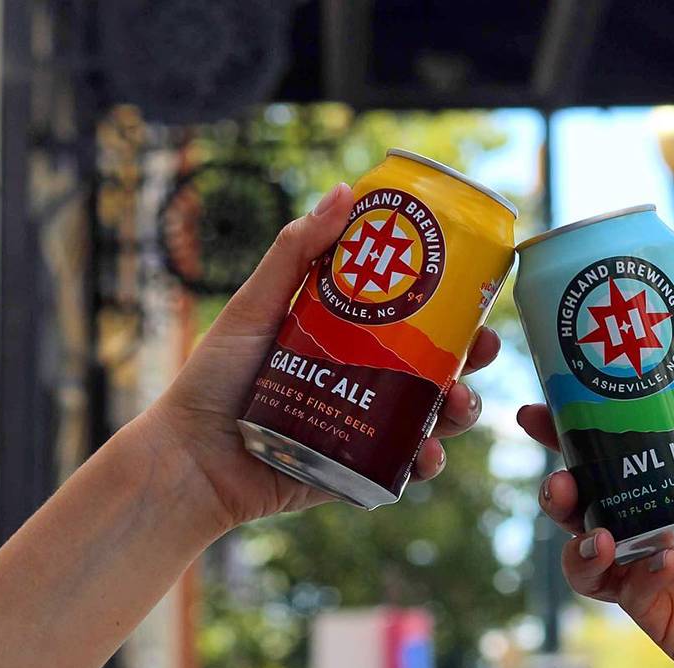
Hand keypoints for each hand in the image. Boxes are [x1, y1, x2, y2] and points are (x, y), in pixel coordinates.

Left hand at [140, 182, 499, 530]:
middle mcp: (362, 381)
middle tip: (485, 349)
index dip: (451, 307)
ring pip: (430, 417)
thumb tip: (345, 190)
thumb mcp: (256, 306)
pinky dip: (426, 461)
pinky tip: (428, 454)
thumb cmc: (211, 379)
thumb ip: (297, 252)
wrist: (187, 462)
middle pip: (434, 368)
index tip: (477, 292)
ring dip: (458, 410)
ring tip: (457, 405)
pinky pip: (403, 467)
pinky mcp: (357, 472)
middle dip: (469, 360)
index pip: (411, 319)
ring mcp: (363, 428)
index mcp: (346, 340)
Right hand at [518, 373, 673, 667]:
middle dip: (564, 483)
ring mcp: (666, 578)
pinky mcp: (668, 621)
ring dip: (578, 536)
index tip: (550, 405)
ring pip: (592, 552)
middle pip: (598, 502)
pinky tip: (664, 559)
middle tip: (557, 473)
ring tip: (591, 526)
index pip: (633, 455)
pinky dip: (635, 573)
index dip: (586, 431)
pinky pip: (628, 594)